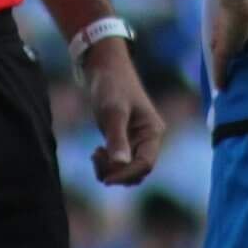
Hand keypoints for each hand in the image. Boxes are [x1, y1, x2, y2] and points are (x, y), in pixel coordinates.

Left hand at [82, 39, 164, 186]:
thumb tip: (120, 165)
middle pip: (137, 172)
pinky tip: (96, 152)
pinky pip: (120, 164)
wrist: (105, 68)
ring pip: (127, 170)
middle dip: (116, 172)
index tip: (106, 178)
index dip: (126, 174)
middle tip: (95, 156)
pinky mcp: (124, 141)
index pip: (145, 164)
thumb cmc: (112, 86)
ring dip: (110, 170)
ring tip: (95, 154)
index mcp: (153, 132)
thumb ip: (117, 138)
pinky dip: (107, 164)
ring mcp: (136, 141)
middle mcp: (148, 139)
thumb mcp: (113, 111)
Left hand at [208, 0, 247, 89]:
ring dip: (225, 60)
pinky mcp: (221, 48)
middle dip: (235, 44)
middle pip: (232, 34)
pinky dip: (220, 78)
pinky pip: (219, 67)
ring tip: (234, 75)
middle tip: (243, 58)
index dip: (247, 24)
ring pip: (222, 51)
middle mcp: (232, 19)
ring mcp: (223, 34)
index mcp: (247, 5)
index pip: (246, 17)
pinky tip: (222, 90)